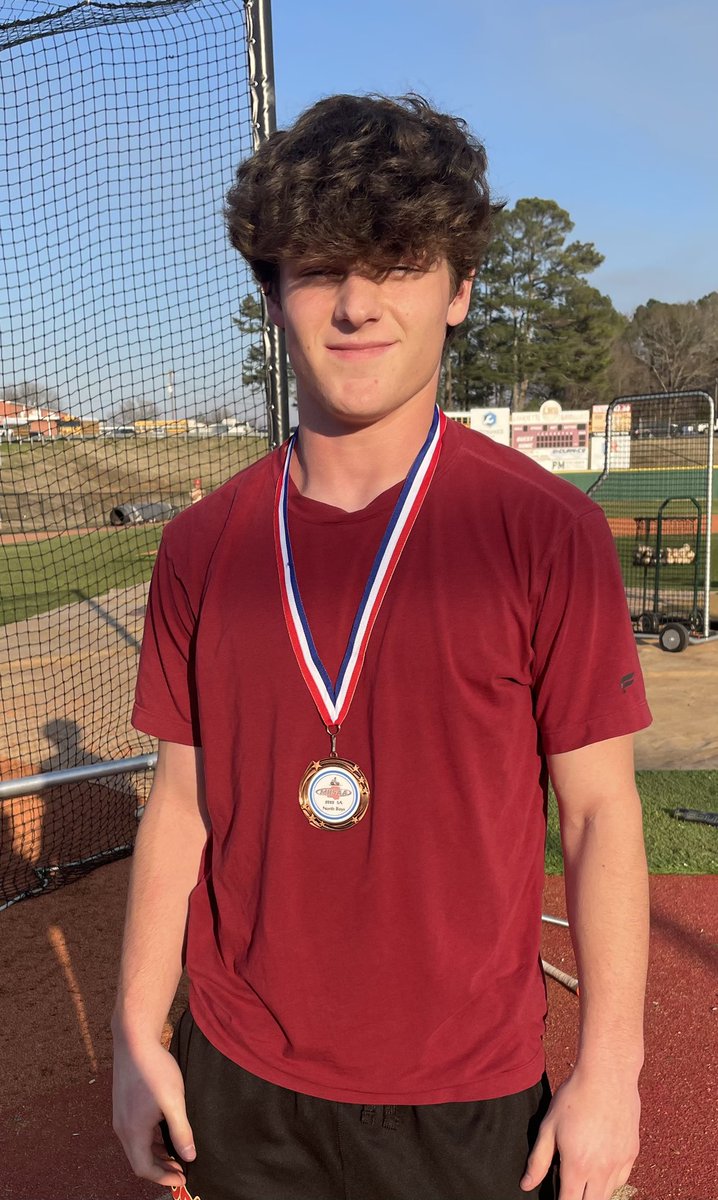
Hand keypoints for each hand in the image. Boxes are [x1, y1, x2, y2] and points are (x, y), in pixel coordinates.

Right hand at [112, 1033, 196, 1186]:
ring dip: (155, 1153)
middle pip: (139, 1160)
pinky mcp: (123, 1105)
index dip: (163, 1178)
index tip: (182, 1179)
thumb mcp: (173, 1101)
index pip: (144, 1168)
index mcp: (133, 1131)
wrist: (133, 1039)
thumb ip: (181, 1131)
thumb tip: (189, 1156)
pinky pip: (135, 1132)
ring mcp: (120, 1116)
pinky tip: (164, 1130)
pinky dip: (149, 1139)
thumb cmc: (154, 1068)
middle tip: (182, 1169)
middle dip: (161, 1168)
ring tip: (176, 1152)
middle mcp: (122, 1127)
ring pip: (136, 1146)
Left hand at [520, 1068, 639, 1199]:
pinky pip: (622, 1179)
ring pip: (608, 1194)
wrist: (608, 1075)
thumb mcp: (549, 1126)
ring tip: (582, 1181)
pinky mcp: (632, 1153)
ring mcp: (620, 1163)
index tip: (556, 1197)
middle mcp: (602, 1170)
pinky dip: (610, 1181)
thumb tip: (526, 1185)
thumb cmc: (575, 1097)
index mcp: (578, 1165)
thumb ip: (538, 1160)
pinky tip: (600, 1169)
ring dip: (594, 1193)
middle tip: (569, 1189)